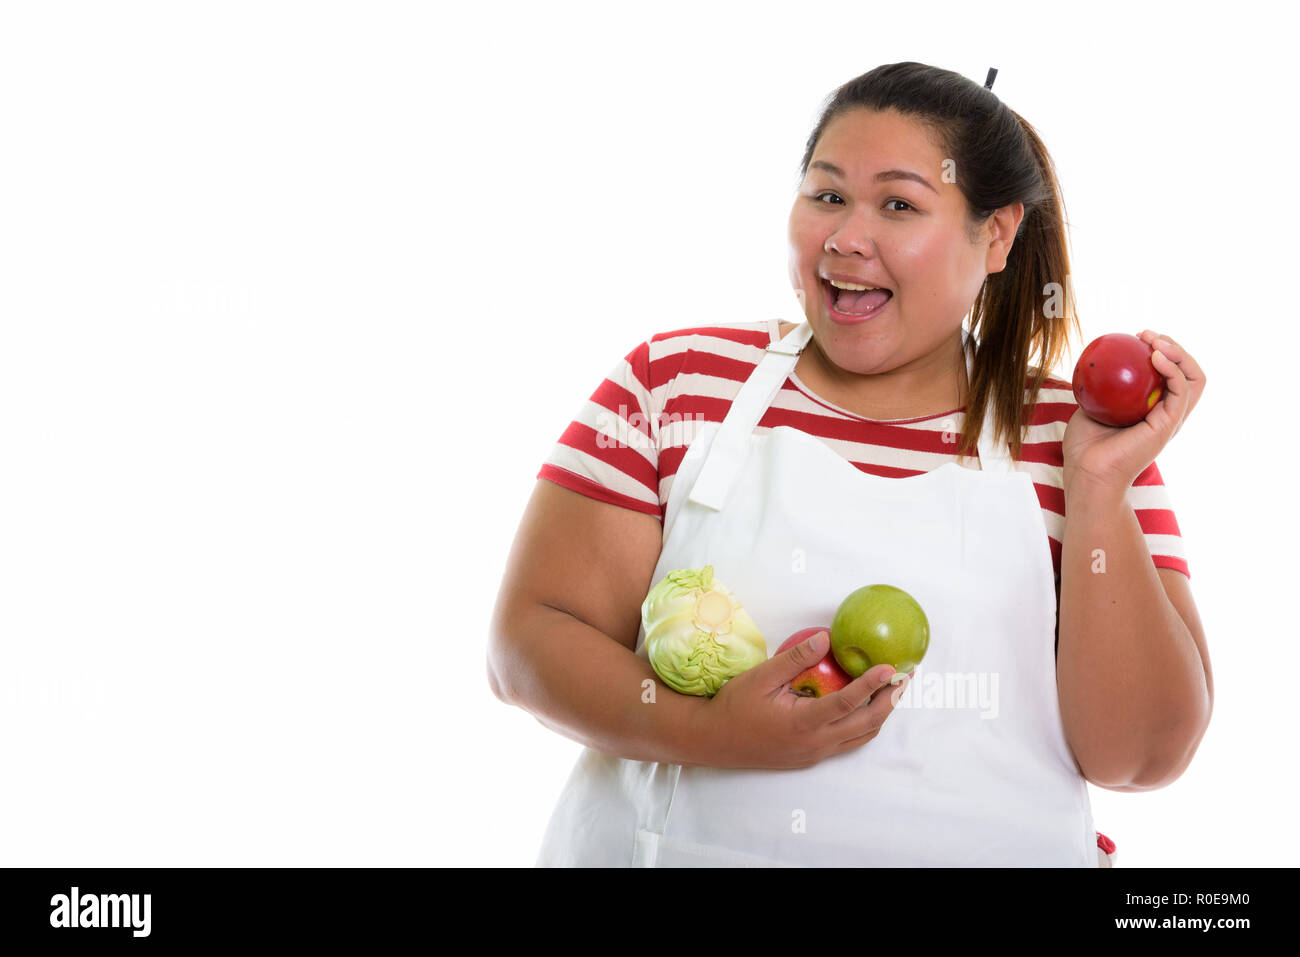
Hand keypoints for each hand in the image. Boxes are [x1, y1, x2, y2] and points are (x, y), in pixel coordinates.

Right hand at [699, 631, 909, 769]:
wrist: (714, 740)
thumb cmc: (735, 705)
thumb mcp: (762, 676)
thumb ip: (796, 658)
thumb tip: (826, 637)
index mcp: (804, 723)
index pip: (849, 702)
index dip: (873, 685)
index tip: (891, 668)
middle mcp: (816, 743)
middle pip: (867, 724)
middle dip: (890, 700)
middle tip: (905, 677)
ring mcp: (815, 753)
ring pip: (861, 737)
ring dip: (881, 714)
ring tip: (892, 690)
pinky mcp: (811, 757)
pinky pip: (848, 741)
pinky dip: (863, 724)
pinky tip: (864, 706)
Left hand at [1062, 330, 1205, 492]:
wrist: (1087, 474)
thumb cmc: (1085, 448)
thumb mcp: (1091, 407)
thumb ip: (1100, 387)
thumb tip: (1095, 363)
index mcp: (1153, 410)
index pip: (1171, 374)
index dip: (1161, 351)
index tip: (1137, 337)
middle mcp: (1167, 414)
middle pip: (1188, 372)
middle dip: (1174, 346)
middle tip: (1147, 335)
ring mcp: (1171, 419)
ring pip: (1194, 377)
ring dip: (1179, 353)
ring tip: (1155, 340)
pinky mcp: (1169, 424)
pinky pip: (1181, 389)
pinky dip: (1173, 368)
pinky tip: (1154, 356)